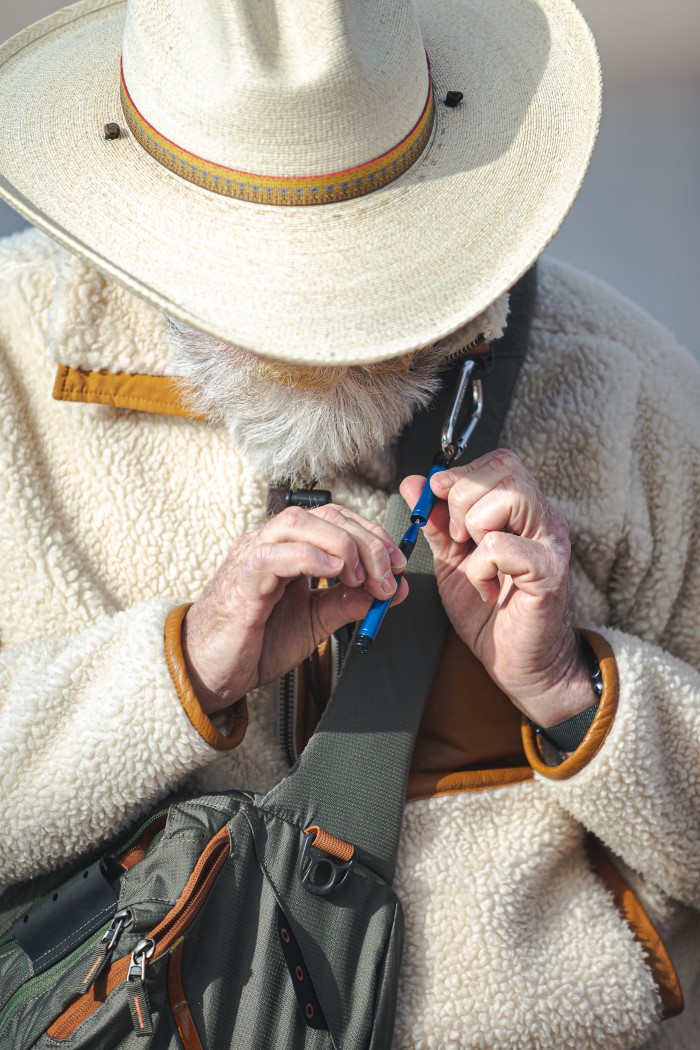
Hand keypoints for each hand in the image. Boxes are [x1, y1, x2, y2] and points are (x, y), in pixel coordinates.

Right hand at [182, 505, 407, 713]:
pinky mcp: (241, 581)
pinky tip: (335, 573)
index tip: (397, 565)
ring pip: (298, 523)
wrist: (210, 672)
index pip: (336, 519)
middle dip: (366, 541)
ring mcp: (251, 557)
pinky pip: (274, 555)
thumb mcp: (314, 620)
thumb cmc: (255, 644)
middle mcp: (268, 544)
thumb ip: (348, 602)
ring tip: (362, 576)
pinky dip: (310, 557)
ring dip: (342, 544)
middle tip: (389, 576)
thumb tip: (390, 590)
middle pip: (324, 515)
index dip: (372, 535)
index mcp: (288, 548)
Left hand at [400, 449, 593, 726]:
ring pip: (508, 498)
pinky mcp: (548, 573)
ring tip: (475, 561)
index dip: (460, 477)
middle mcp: (544, 518)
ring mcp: (550, 543)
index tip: (441, 510)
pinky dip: (481, 566)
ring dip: (475, 529)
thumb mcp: (453, 560)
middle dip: (463, 501)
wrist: (520, 665)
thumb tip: (414, 484)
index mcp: (524, 510)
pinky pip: (501, 546)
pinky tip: (485, 586)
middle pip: (503, 470)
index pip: (498, 461)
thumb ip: (436, 522)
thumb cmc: (490, 612)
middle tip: (459, 541)